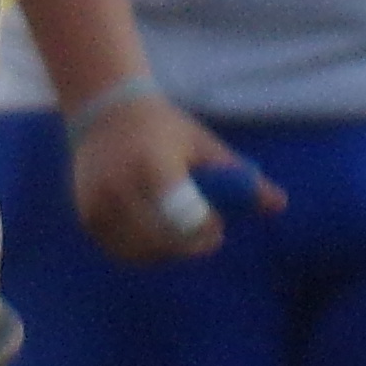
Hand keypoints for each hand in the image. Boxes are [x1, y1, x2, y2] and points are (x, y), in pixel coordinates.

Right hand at [66, 85, 284, 265]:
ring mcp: (97, 202)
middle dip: (190, 246)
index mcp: (151, 164)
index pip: (181, 216)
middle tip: (208, 236)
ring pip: (140, 251)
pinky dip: (144, 252)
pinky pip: (120, 250)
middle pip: (161, 240)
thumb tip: (279, 204)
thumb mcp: (204, 145)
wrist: (104, 114)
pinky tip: (159, 236)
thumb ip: (240, 178)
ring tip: (182, 232)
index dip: (204, 230)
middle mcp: (118, 185)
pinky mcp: (87, 217)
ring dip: (168, 252)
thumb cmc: (166, 130)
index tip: (218, 228)